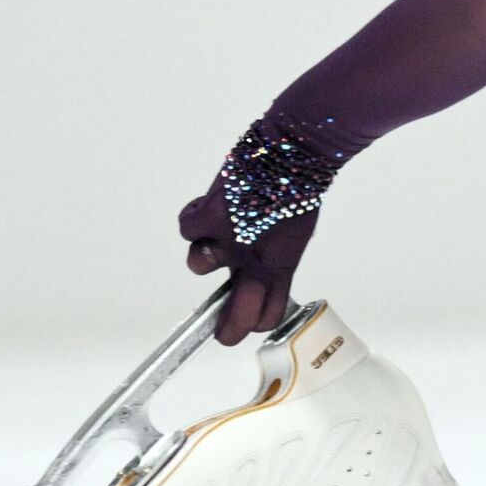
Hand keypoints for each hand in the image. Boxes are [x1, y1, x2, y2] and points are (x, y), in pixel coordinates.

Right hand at [178, 168, 319, 346]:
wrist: (296, 155)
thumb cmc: (297, 188)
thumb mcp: (293, 234)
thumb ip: (272, 254)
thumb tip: (256, 262)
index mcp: (279, 266)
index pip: (267, 315)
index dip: (252, 322)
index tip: (244, 319)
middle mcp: (254, 261)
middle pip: (238, 317)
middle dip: (226, 330)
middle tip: (218, 330)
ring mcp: (230, 241)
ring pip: (198, 265)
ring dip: (202, 249)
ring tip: (216, 227)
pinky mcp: (212, 216)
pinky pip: (188, 227)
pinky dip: (193, 215)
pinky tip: (207, 204)